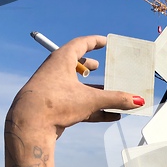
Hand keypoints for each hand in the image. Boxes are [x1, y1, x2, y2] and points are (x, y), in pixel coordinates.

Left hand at [9, 35, 143, 138]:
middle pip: (76, 65)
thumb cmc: (54, 103)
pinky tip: (111, 115)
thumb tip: (137, 101)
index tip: (105, 41)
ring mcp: (55, 90)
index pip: (80, 44)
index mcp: (62, 60)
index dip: (94, 42)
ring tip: (111, 94)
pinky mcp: (56, 107)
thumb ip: (116, 100)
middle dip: (89, 66)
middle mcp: (56, 72)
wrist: (29, 125)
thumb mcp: (91, 99)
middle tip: (100, 66)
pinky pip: (79, 104)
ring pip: (79, 87)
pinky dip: (95, 108)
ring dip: (95, 91)